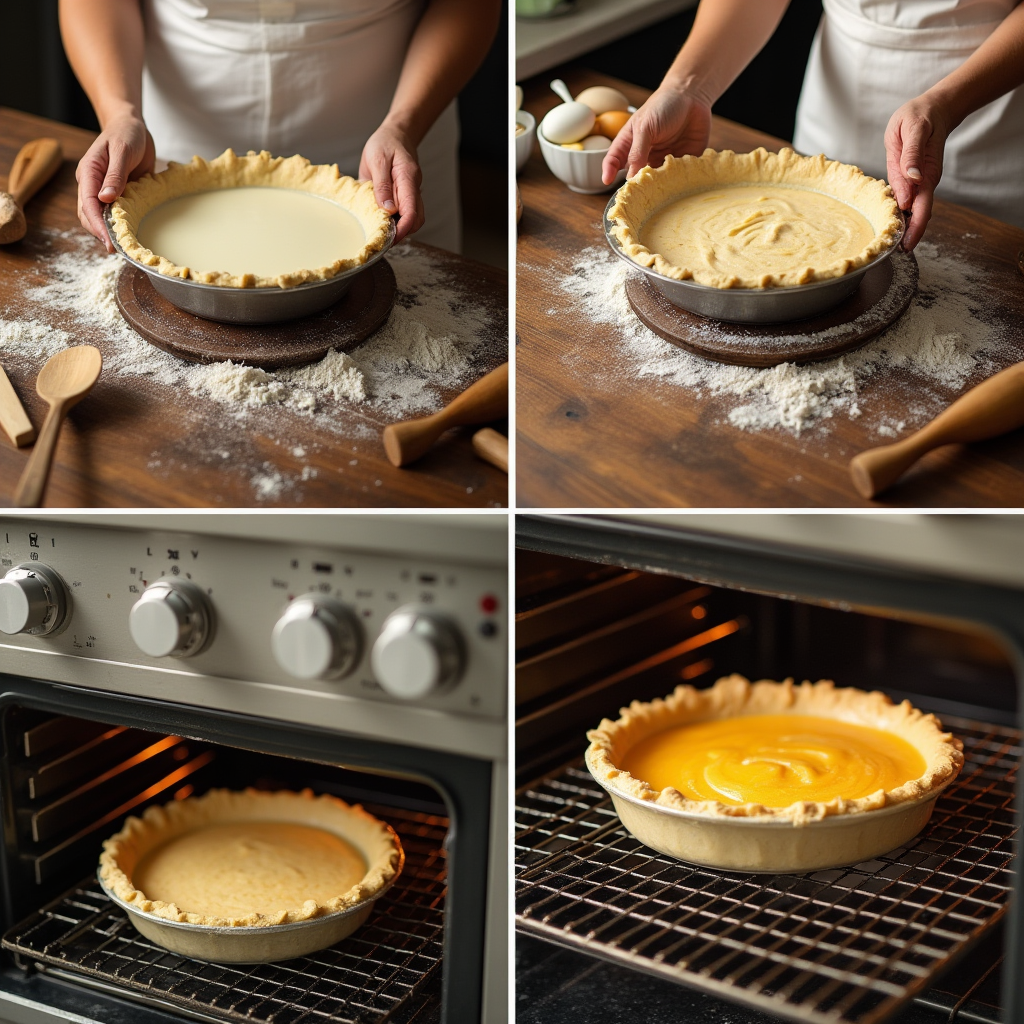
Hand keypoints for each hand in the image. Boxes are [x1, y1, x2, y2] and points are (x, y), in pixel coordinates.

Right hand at [76, 113, 153, 251]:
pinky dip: (121, 226)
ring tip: (126, 249)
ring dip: (110, 233)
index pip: (88, 204)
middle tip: (120, 251)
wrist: (132, 127)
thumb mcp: (122, 151)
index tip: (108, 242)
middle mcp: (92, 184)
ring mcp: (103, 191)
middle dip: (101, 234)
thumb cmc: (126, 134)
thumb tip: (106, 199)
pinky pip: (116, 215)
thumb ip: (115, 175)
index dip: (97, 224)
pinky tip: (132, 237)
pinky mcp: (117, 195)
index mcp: (89, 172)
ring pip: (100, 218)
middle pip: (89, 216)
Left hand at [359, 122, 423, 243]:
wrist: (395, 135)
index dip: (401, 229)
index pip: (411, 212)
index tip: (388, 239)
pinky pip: (404, 214)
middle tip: (382, 240)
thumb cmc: (385, 143)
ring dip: (398, 229)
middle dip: (401, 234)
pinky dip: (395, 222)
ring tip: (380, 234)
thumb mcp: (378, 159)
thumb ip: (382, 185)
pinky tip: (381, 224)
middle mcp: (413, 190)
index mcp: (408, 180)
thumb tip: (387, 209)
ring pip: (412, 220)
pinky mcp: (405, 197)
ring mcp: (411, 195)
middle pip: (415, 221)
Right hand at [602, 86, 712, 184]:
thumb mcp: (645, 127)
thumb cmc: (663, 106)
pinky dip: (676, 182)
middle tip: (638, 192)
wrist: (692, 96)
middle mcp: (644, 156)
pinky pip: (676, 179)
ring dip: (657, 187)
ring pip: (655, 182)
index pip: (614, 161)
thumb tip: (631, 177)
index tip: (607, 181)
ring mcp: (661, 162)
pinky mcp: (680, 165)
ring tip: (658, 187)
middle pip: (635, 177)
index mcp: (629, 144)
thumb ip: (637, 152)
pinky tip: (677, 180)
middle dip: (636, 185)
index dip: (608, 171)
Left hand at [884, 95, 949, 251]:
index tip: (905, 244)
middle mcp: (925, 181)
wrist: (933, 109)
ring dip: (906, 227)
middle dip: (911, 235)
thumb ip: (912, 154)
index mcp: (926, 173)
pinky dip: (902, 214)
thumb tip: (913, 178)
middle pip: (920, 214)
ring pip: (914, 210)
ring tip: (892, 245)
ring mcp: (920, 181)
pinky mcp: (913, 179)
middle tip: (898, 253)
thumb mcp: (913, 129)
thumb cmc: (921, 116)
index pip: (922, 207)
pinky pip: (909, 200)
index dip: (915, 227)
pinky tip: (893, 225)